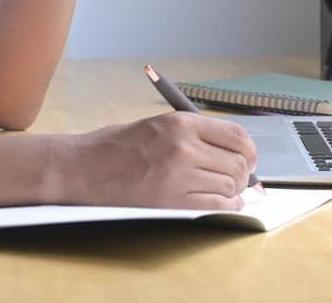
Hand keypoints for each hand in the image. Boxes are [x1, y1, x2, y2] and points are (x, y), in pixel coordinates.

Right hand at [60, 112, 259, 209]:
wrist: (82, 168)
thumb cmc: (115, 147)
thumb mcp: (157, 126)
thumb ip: (192, 135)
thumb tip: (230, 151)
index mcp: (180, 123)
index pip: (235, 135)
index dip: (249, 149)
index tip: (249, 158)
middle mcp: (184, 147)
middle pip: (238, 162)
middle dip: (245, 173)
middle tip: (242, 179)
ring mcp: (178, 176)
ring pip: (230, 185)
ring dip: (235, 191)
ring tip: (229, 191)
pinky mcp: (170, 202)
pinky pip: (216, 206)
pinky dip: (228, 207)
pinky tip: (227, 204)